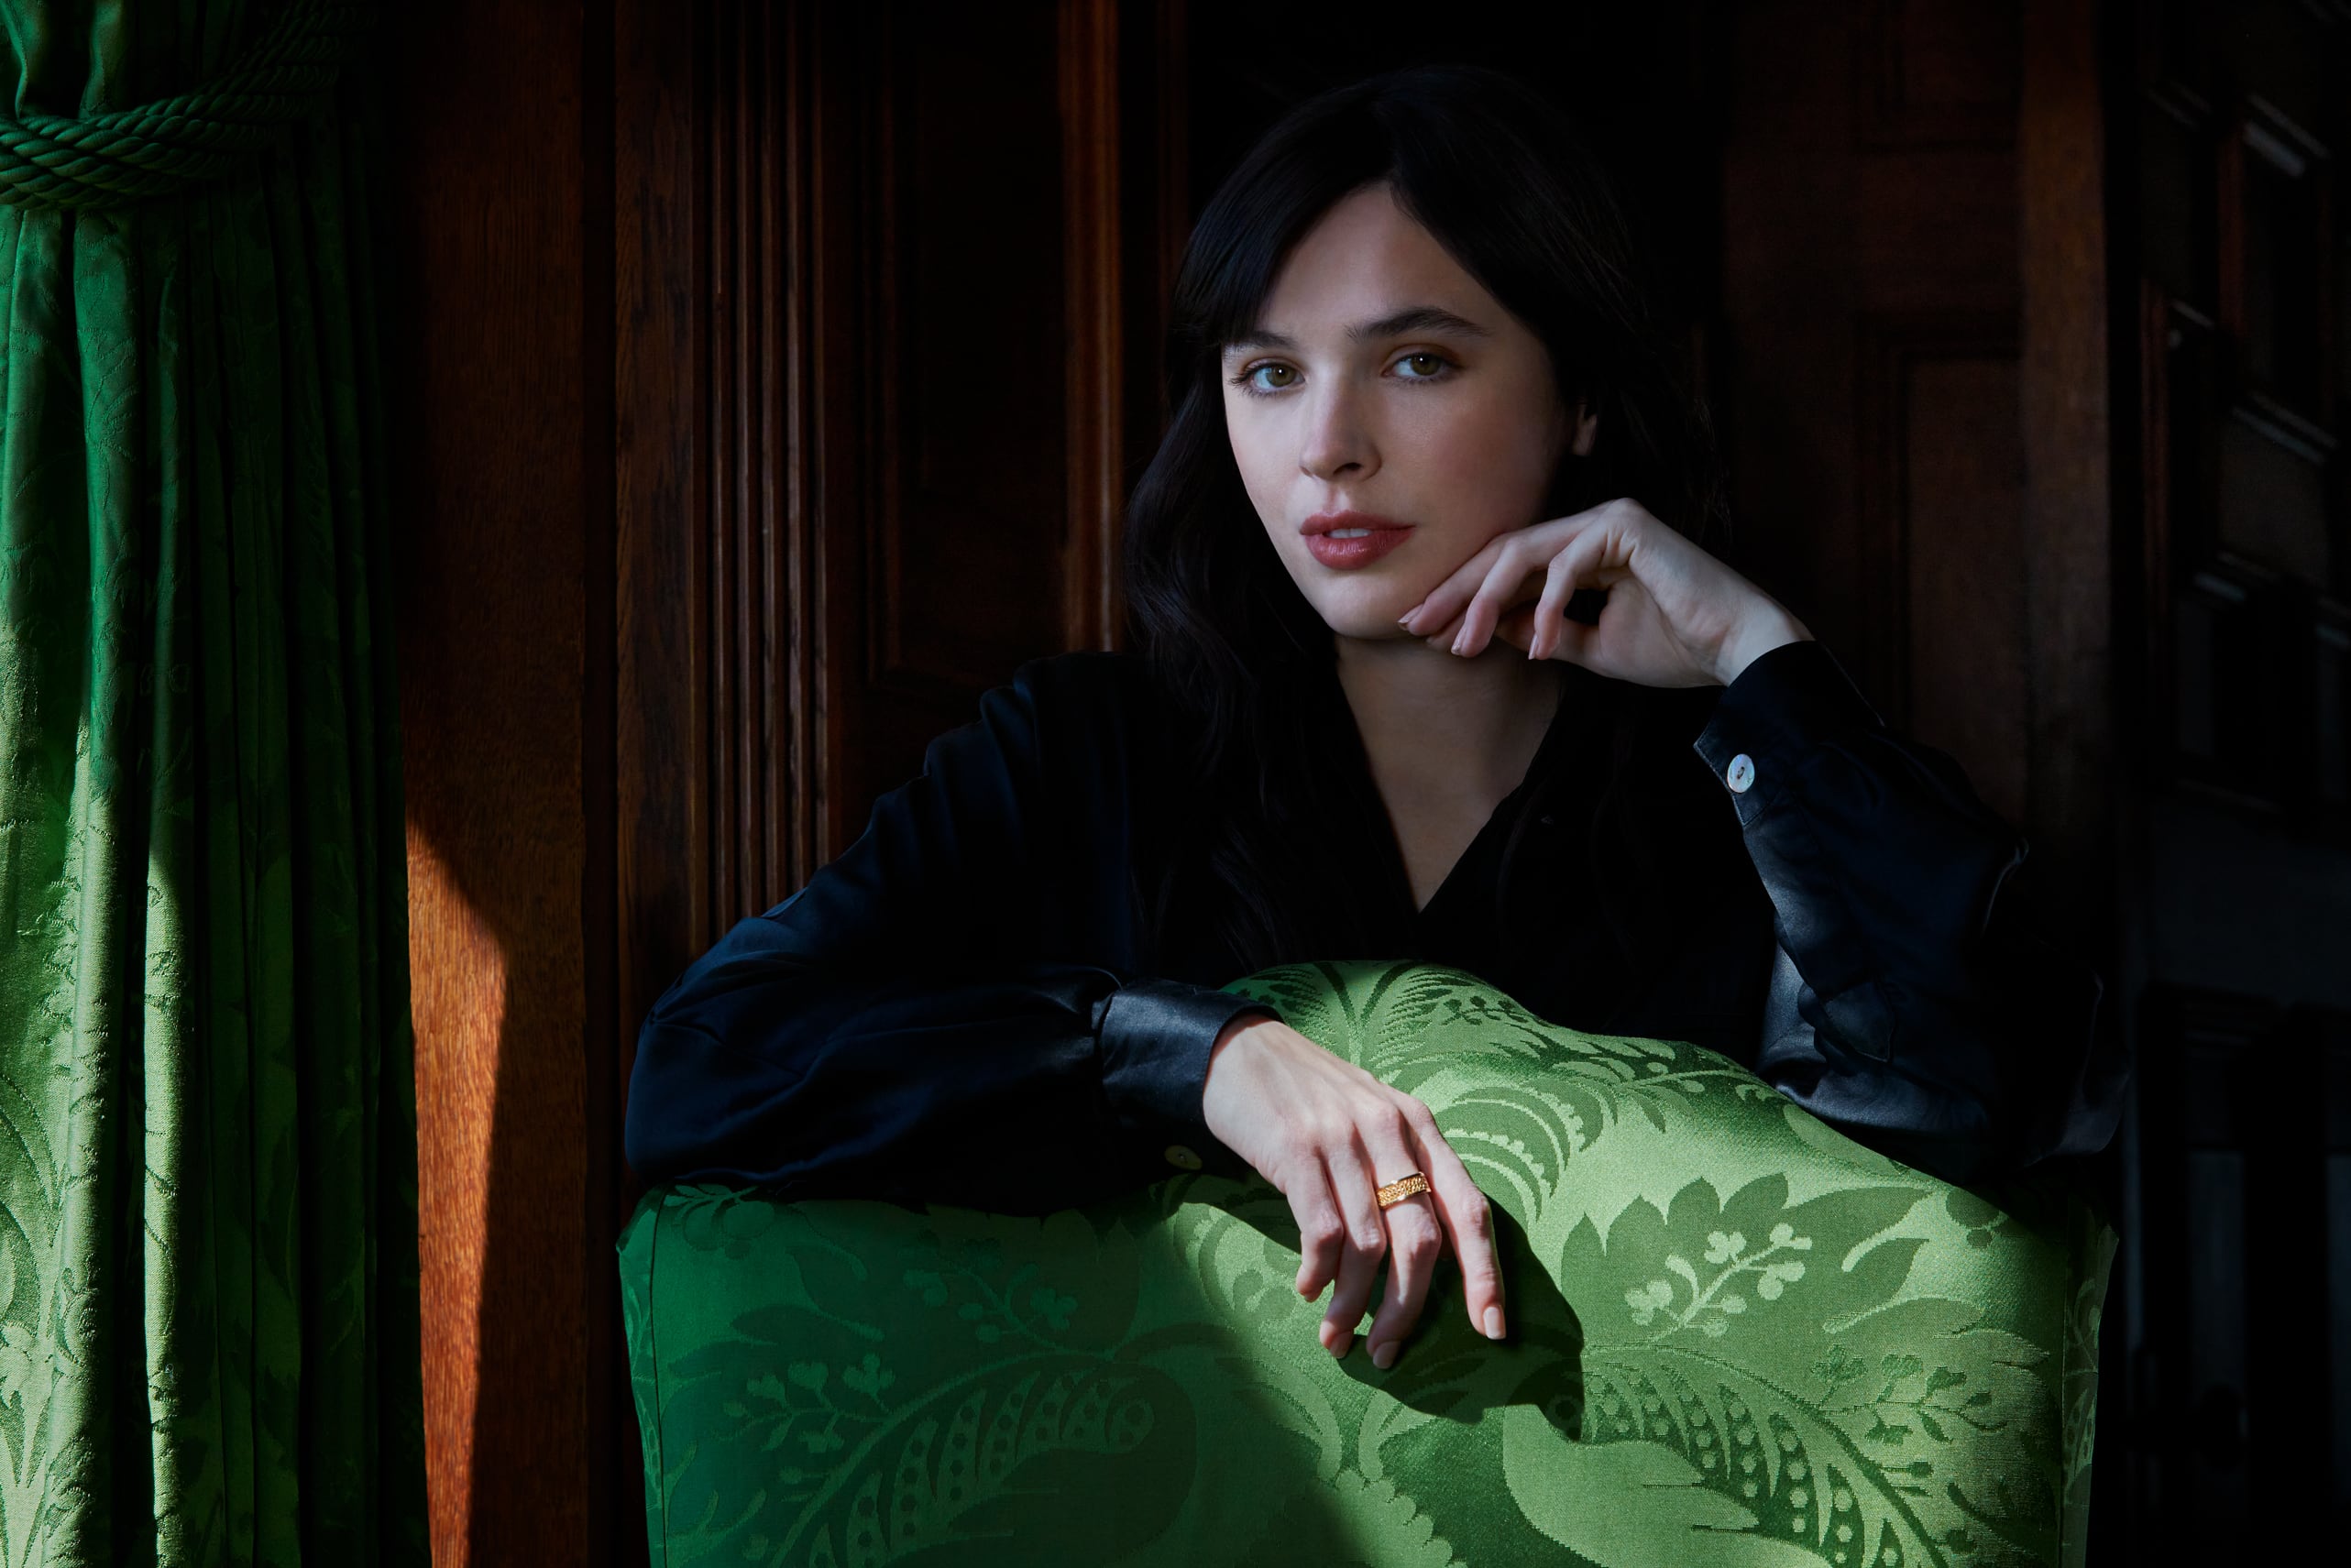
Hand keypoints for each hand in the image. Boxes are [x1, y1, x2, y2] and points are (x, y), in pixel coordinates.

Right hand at [1201, 1012, 1505, 1367]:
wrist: (1238, 1052)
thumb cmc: (1309, 1098)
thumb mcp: (1371, 1120)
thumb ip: (1402, 1171)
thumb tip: (1424, 1259)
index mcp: (1419, 1127)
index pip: (1471, 1209)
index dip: (1485, 1275)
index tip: (1490, 1330)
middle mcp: (1390, 1131)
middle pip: (1421, 1241)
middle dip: (1407, 1309)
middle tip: (1386, 1351)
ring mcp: (1344, 1140)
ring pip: (1369, 1247)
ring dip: (1354, 1305)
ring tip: (1337, 1336)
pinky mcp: (1297, 1151)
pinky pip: (1322, 1233)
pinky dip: (1319, 1274)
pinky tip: (1307, 1289)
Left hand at [1397, 497, 1810, 686]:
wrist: (1737, 651)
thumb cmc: (1675, 648)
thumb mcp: (1589, 646)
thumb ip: (1542, 631)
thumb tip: (1488, 627)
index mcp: (1583, 548)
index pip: (1508, 567)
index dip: (1463, 598)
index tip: (1426, 633)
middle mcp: (1591, 525)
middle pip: (1502, 551)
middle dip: (1455, 592)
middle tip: (1415, 627)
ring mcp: (1609, 519)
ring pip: (1522, 553)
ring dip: (1484, 601)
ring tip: (1463, 645)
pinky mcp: (1626, 526)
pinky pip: (1566, 566)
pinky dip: (1545, 608)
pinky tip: (1535, 648)